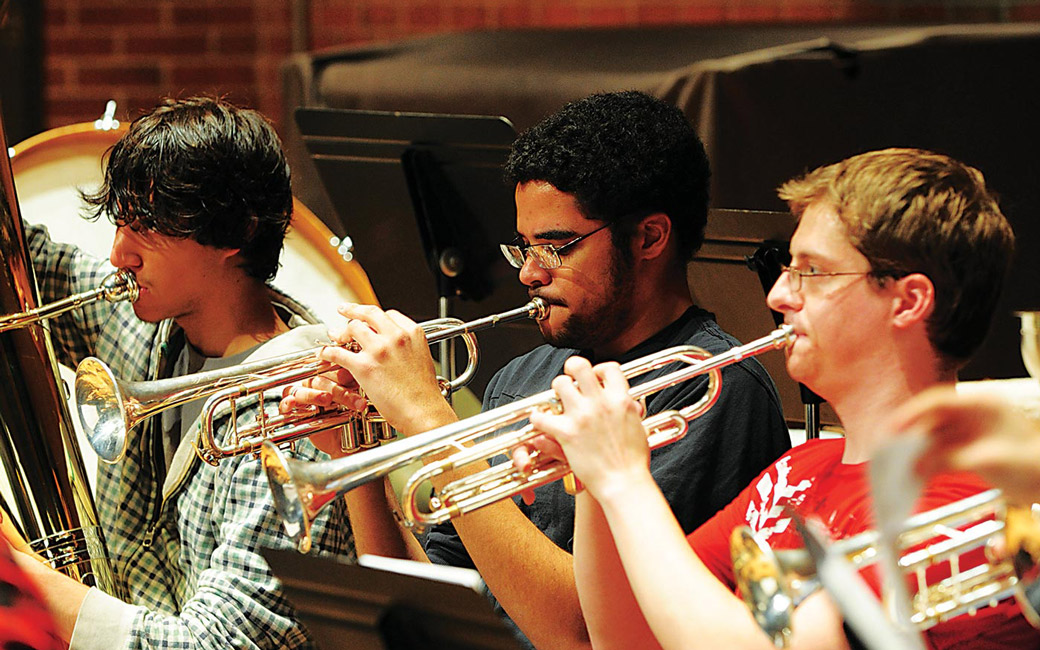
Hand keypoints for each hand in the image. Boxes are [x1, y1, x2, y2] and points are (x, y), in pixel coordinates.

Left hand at [308, 303, 454, 434]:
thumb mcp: (422, 358)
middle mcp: (396, 336)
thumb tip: (395, 347)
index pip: (388, 314)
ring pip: (352, 328)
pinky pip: (339, 352)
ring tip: (334, 336)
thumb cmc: (424, 393)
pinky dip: (328, 352)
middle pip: (368, 314)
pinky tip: (326, 354)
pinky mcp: (364, 366)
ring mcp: (379, 350)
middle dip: (353, 310)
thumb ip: (407, 347)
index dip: (374, 316)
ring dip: (340, 331)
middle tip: (344, 310)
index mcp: (412, 333)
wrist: (423, 411)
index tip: (367, 318)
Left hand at [523, 356, 649, 501]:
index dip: (600, 369)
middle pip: (580, 366)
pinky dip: (538, 418)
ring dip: (556, 391)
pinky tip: (542, 422)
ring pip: (559, 384)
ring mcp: (583, 416)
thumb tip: (630, 403)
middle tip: (570, 379)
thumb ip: (630, 411)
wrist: (624, 482)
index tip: (596, 378)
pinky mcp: (567, 432)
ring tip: (558, 401)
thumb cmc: (633, 461)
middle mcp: (601, 402)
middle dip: (572, 369)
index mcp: (621, 399)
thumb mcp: (638, 427)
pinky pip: (542, 416)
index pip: (609, 368)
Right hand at [888, 386, 1039, 505]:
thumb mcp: (991, 461)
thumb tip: (917, 467)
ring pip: (932, 437)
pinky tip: (914, 473)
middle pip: (931, 419)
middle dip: (910, 435)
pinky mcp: (966, 449)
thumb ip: (951, 461)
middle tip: (889, 451)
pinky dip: (926, 463)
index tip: (894, 428)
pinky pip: (939, 452)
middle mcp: (972, 415)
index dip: (912, 412)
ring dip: (916, 452)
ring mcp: (968, 432)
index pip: (938, 401)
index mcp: (981, 404)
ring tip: (897, 465)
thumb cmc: (1033, 465)